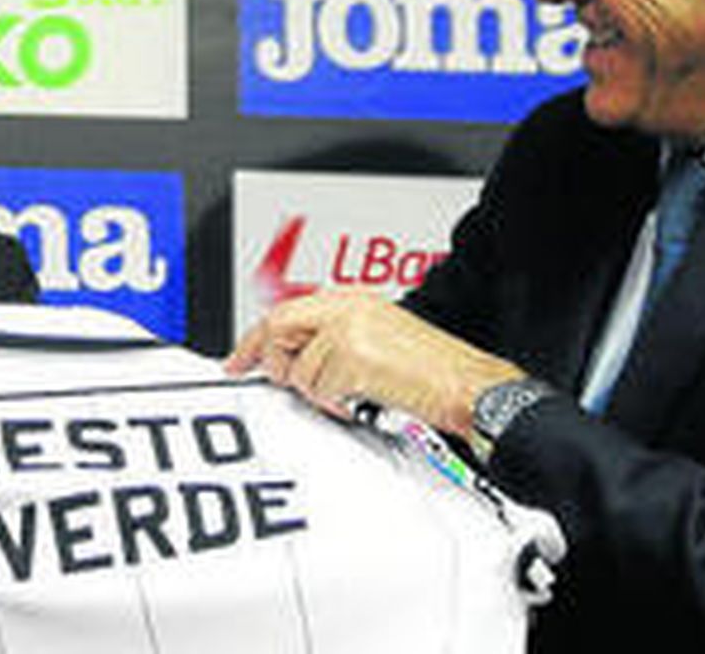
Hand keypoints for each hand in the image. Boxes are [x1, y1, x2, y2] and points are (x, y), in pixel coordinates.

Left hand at [224, 289, 523, 437]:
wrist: (465, 384)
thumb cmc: (432, 370)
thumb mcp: (378, 339)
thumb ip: (334, 339)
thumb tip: (294, 358)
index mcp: (352, 300)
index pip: (285, 312)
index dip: (255, 339)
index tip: (239, 359)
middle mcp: (347, 308)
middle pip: (278, 328)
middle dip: (273, 363)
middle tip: (284, 382)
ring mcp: (348, 330)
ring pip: (298, 369)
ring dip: (317, 392)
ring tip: (350, 393)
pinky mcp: (352, 357)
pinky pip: (319, 389)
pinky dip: (335, 403)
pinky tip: (360, 400)